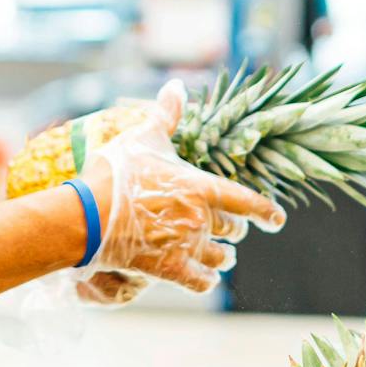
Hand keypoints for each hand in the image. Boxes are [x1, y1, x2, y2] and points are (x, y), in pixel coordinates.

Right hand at [75, 81, 285, 293]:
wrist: (87, 214)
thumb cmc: (115, 172)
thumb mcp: (143, 137)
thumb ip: (166, 114)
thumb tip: (176, 85)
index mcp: (201, 187)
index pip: (248, 201)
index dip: (268, 211)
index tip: (278, 220)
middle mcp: (201, 218)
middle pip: (234, 229)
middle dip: (236, 230)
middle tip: (233, 230)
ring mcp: (187, 246)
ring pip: (220, 257)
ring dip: (223, 256)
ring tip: (223, 256)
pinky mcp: (169, 270)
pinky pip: (201, 281)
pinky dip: (206, 280)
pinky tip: (205, 278)